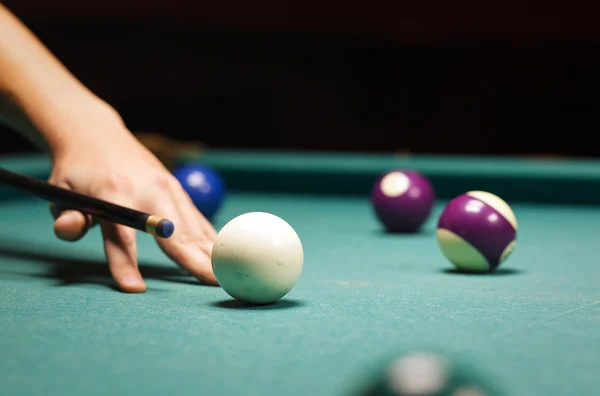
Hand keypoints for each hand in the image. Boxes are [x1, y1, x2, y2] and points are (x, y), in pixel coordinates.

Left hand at [47, 108, 217, 291]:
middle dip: (194, 260)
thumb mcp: (61, 193)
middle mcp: (147, 190)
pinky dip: (208, 236)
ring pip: (192, 225)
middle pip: (174, 233)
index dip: (126, 264)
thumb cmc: (77, 172)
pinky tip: (220, 252)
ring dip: (210, 250)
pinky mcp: (177, 188)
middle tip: (215, 283)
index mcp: (113, 192)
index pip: (120, 236)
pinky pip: (196, 218)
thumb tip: (69, 231)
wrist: (99, 137)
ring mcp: (167, 187)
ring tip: (226, 272)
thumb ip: (66, 218)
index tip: (135, 289)